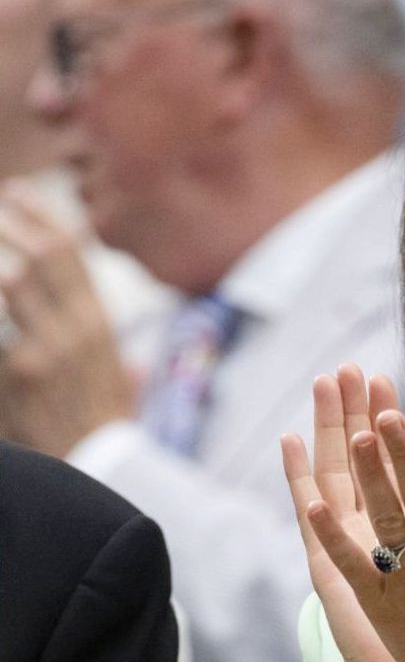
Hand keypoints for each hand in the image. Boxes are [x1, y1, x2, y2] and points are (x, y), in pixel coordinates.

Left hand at [0, 180, 133, 456]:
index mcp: (102, 323)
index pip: (74, 255)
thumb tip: (133, 367)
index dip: (45, 218)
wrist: (98, 466)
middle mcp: (81, 327)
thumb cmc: (105, 431)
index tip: (21, 195)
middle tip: (1, 199)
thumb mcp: (123, 391)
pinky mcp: (21, 368)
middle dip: (16, 221)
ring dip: (0, 252)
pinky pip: (4, 320)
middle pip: (46, 256)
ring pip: (18, 280)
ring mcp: (50, 345)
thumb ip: (123, 371)